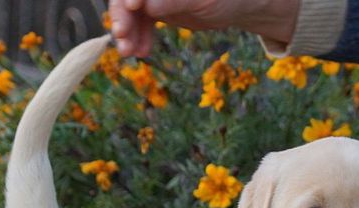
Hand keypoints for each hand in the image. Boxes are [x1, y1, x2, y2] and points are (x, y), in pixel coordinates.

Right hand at [110, 0, 297, 56]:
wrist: (236, 6)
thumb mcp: (202, 0)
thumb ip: (173, 1)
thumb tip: (147, 6)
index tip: (132, 7)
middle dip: (123, 15)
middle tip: (122, 36)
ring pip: (130, 10)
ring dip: (127, 31)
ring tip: (130, 52)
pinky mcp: (155, 8)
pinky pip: (140, 22)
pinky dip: (138, 37)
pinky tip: (141, 52)